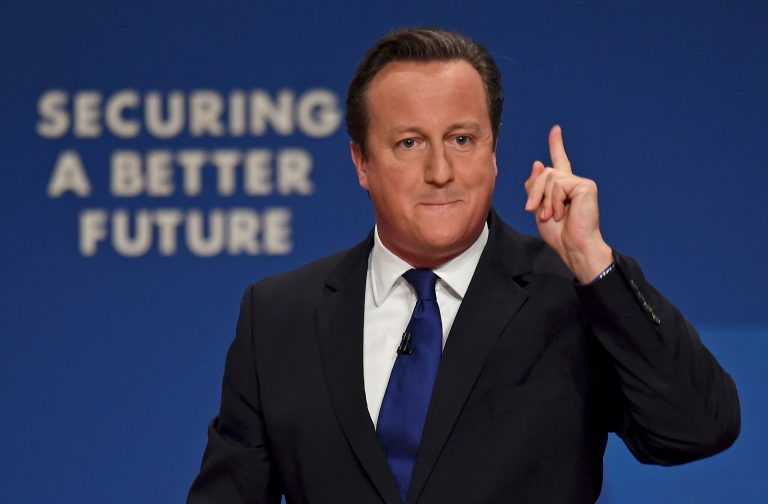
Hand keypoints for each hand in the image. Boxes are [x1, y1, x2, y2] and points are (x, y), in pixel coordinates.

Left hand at [524, 125, 612, 282]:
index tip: (555, 130)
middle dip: (534, 192)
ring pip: (549, 178)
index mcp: (563, 187)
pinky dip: (554, 201)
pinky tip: (561, 213)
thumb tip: (538, 163)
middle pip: (543, 172)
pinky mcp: (586, 186)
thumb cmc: (558, 233)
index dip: (557, 145)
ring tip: (552, 216)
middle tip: (534, 211)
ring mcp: (580, 183)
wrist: (573, 246)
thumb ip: (535, 186)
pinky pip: (558, 185)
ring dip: (544, 200)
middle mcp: (573, 182)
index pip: (559, 161)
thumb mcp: (538, 208)